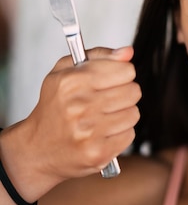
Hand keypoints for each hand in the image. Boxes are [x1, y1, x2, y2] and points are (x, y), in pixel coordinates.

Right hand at [0, 47, 139, 197]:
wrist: (37, 150)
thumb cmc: (55, 107)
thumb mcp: (65, 72)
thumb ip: (99, 56)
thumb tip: (127, 52)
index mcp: (72, 82)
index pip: (126, 70)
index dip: (121, 74)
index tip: (112, 80)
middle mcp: (79, 106)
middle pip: (133, 91)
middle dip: (123, 94)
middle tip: (107, 101)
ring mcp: (88, 132)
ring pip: (134, 113)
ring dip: (123, 115)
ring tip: (103, 118)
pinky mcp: (98, 152)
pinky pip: (129, 134)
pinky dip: (120, 133)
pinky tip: (103, 133)